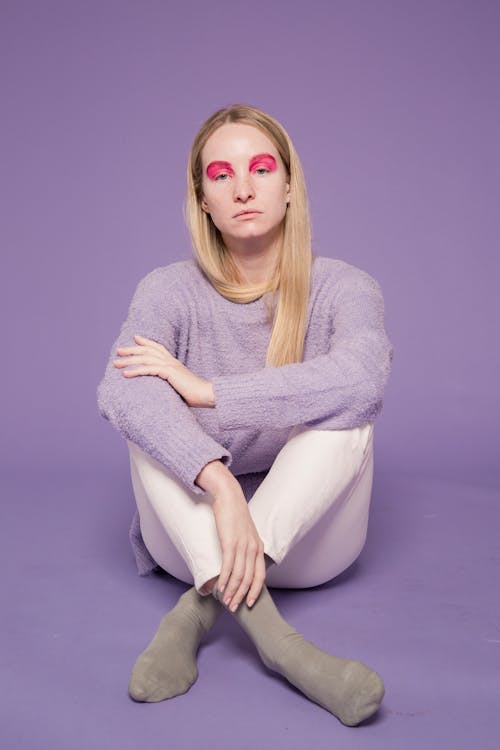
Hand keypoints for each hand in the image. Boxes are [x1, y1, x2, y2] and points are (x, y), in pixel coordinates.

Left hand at [113, 335, 214, 407]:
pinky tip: (125, 374)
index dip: (146, 342)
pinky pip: (149, 370)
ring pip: (145, 359)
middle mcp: (171, 361)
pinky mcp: (169, 373)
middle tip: (118, 351)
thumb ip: (170, 384)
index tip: (135, 338)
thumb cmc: (195, 395)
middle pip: (148, 351)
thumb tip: (162, 390)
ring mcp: (170, 366)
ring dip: (129, 361)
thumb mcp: (179, 386)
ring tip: (116, 363)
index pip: (158, 348)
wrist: (206, 394)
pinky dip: (136, 371)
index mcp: (174, 363)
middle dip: (131, 350)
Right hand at [211, 485, 265, 611]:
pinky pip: (228, 566)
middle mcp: (253, 548)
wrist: (229, 496)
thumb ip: (245, 548)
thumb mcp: (245, 534)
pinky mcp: (230, 542)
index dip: (255, 592)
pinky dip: (224, 579)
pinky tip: (219, 587)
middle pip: (249, 580)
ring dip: (231, 591)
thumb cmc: (234, 515)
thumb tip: (237, 564)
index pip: (260, 576)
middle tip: (232, 608)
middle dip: (241, 596)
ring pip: (239, 576)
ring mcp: (242, 546)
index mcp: (258, 548)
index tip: (249, 604)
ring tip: (224, 601)